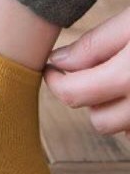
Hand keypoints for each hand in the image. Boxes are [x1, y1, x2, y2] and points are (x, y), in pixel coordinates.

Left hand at [44, 7, 129, 136]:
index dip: (55, 81)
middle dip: (89, 98)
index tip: (52, 67)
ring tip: (119, 76)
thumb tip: (59, 62)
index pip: (73, 94)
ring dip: (115, 108)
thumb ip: (96, 44)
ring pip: (122, 128)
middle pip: (99, 120)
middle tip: (91, 70)